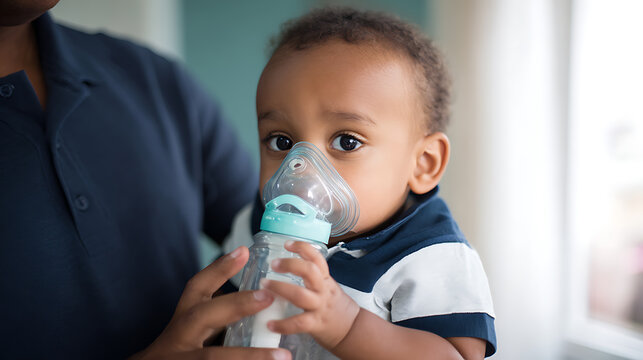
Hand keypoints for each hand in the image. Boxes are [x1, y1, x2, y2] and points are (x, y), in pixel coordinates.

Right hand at [131, 246, 291, 359]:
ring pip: (212, 357)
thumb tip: (257, 302)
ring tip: (283, 356)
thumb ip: (217, 318)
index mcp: (182, 320)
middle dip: (236, 305)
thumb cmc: (179, 353)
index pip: (196, 289)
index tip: (243, 251)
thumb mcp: (191, 332)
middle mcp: (178, 337)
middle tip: (268, 296)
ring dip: (250, 357)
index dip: (218, 269)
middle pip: (201, 316)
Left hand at [261, 240, 359, 350]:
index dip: (302, 248)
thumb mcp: (327, 286)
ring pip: (300, 295)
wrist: (351, 328)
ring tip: (264, 286)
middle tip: (273, 264)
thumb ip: (310, 278)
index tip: (287, 244)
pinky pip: (299, 323)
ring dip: (280, 288)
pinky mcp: (316, 324)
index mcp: (325, 279)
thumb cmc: (334, 305)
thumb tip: (285, 266)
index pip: (316, 258)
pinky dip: (283, 325)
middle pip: (310, 271)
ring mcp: (319, 306)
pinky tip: (270, 324)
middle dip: (290, 265)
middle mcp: (323, 290)